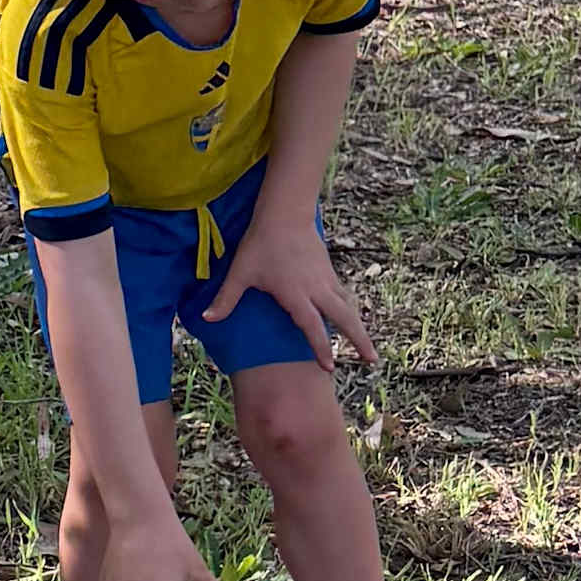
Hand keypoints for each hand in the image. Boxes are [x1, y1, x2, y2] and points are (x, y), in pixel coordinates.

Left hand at [207, 207, 373, 370]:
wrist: (285, 213)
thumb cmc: (261, 243)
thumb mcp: (241, 272)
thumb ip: (226, 298)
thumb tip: (207, 318)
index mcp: (296, 294)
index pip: (312, 326)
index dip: (320, 348)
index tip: (329, 367)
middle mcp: (316, 289)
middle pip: (344, 318)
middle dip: (359, 340)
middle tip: (372, 361)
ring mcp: (326, 279)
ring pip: (348, 307)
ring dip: (358, 326)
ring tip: (367, 348)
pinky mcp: (328, 271)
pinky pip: (343, 295)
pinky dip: (349, 310)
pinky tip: (350, 318)